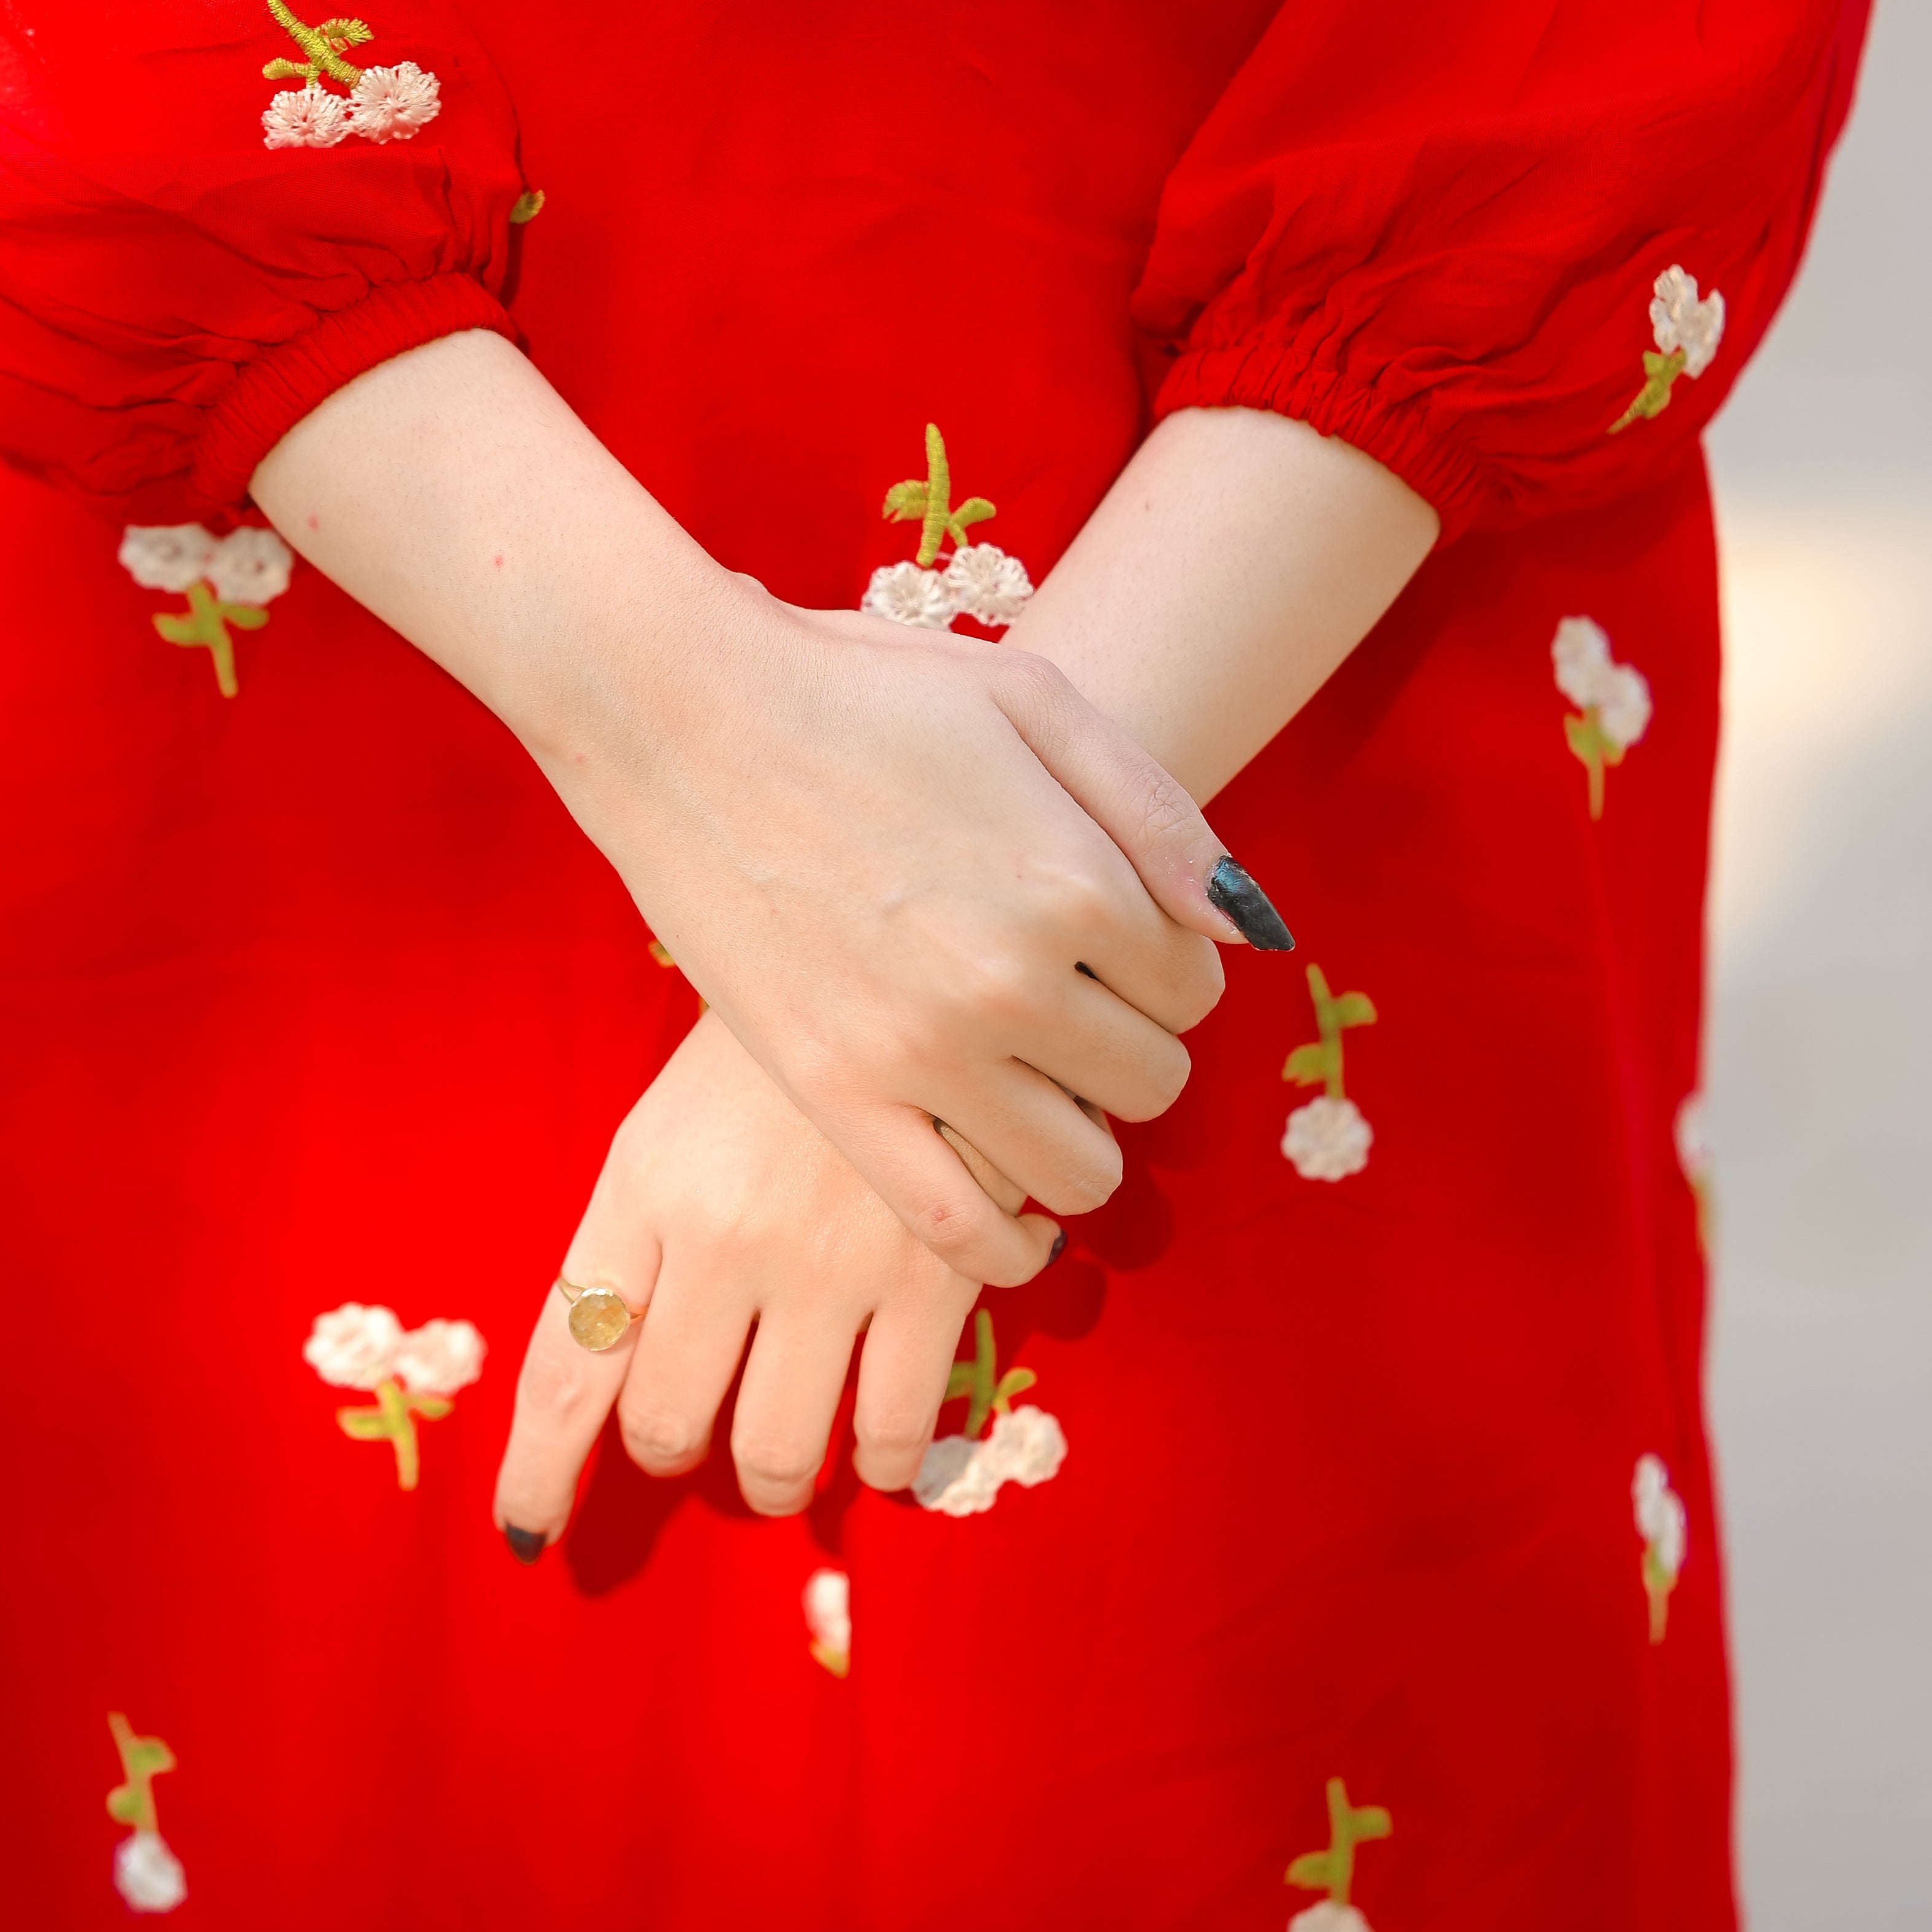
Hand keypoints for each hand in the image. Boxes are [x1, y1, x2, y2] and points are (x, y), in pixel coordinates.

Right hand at [256, 334, 1253, 1280]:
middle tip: (1065, 1007)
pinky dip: (1006, 1245)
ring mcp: (923, 1050)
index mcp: (1077, 880)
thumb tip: (1251, 930)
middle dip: (1128, 1048)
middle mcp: (1015, 979)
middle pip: (1152, 1081)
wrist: (679, 709)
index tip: (1108, 946)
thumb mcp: (1034, 699)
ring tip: (1032, 1086)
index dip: (1163, 969)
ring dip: (1080, 1139)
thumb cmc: (859, 687)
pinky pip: (957, 1226)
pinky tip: (1012, 1217)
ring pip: (1081, 1170)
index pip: (1195, 989)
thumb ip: (1160, 814)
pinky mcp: (836, 1095)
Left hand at [494, 1012, 995, 1542]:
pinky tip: (876, 1457)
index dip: (539, 1468)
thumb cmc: (784, 1050)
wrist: (922, 962)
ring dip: (767, 1479)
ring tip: (777, 1467)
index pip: (565, 1366)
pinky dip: (877, 1464)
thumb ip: (642, 1237)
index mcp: (642, 1189)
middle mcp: (720, 1238)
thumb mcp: (676, 1121)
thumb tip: (619, 1359)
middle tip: (692, 1437)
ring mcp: (826, 1264)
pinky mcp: (929, 1276)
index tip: (528, 1530)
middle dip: (669, 1450)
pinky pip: (888, 1430)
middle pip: (661, 1421)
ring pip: (769, 1450)